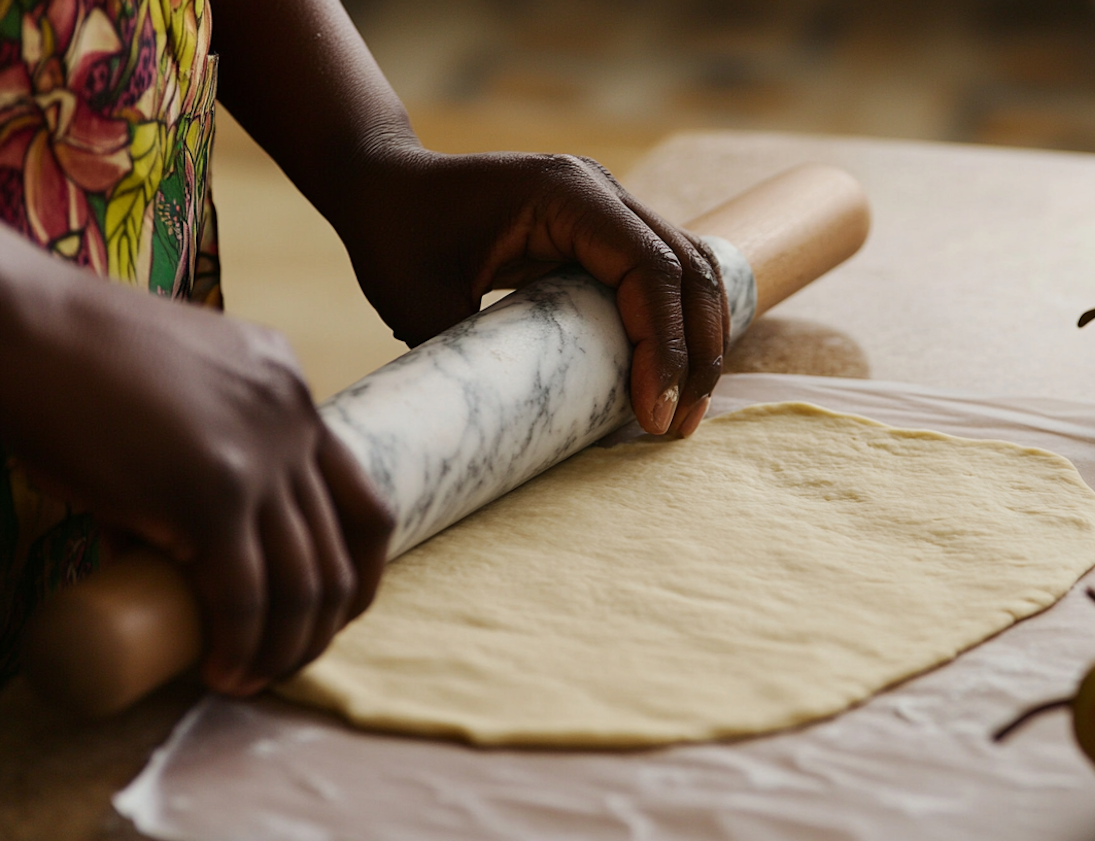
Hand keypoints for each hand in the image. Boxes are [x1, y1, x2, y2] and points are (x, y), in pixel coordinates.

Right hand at [0, 246, 392, 694]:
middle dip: (329, 618)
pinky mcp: (215, 493)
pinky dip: (245, 646)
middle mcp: (295, 420)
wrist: (22, 328)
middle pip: (350, 544)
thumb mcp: (171, 387)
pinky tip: (224, 671)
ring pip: (309, 578)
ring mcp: (262, 456)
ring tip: (253, 677)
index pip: (359, 495)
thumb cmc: (68, 359)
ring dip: (290, 645)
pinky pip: (249, 594)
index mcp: (289, 388)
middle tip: (290, 658)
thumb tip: (177, 537)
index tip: (329, 610)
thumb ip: (195, 442)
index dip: (355, 567)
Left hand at [334, 147, 728, 436]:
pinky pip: (669, 272)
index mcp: (565, 193)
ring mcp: (611, 205)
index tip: (653, 413)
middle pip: (690, 269)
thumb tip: (516, 435)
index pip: (650, 269)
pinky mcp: (608, 228)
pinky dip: (684, 323)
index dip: (666, 345)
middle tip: (680, 426)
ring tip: (686, 411)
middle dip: (698, 353)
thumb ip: (470, 363)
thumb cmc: (394, 234)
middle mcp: (601, 190)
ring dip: (702, 341)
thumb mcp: (417, 301)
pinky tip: (678, 374)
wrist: (383, 182)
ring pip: (694, 269)